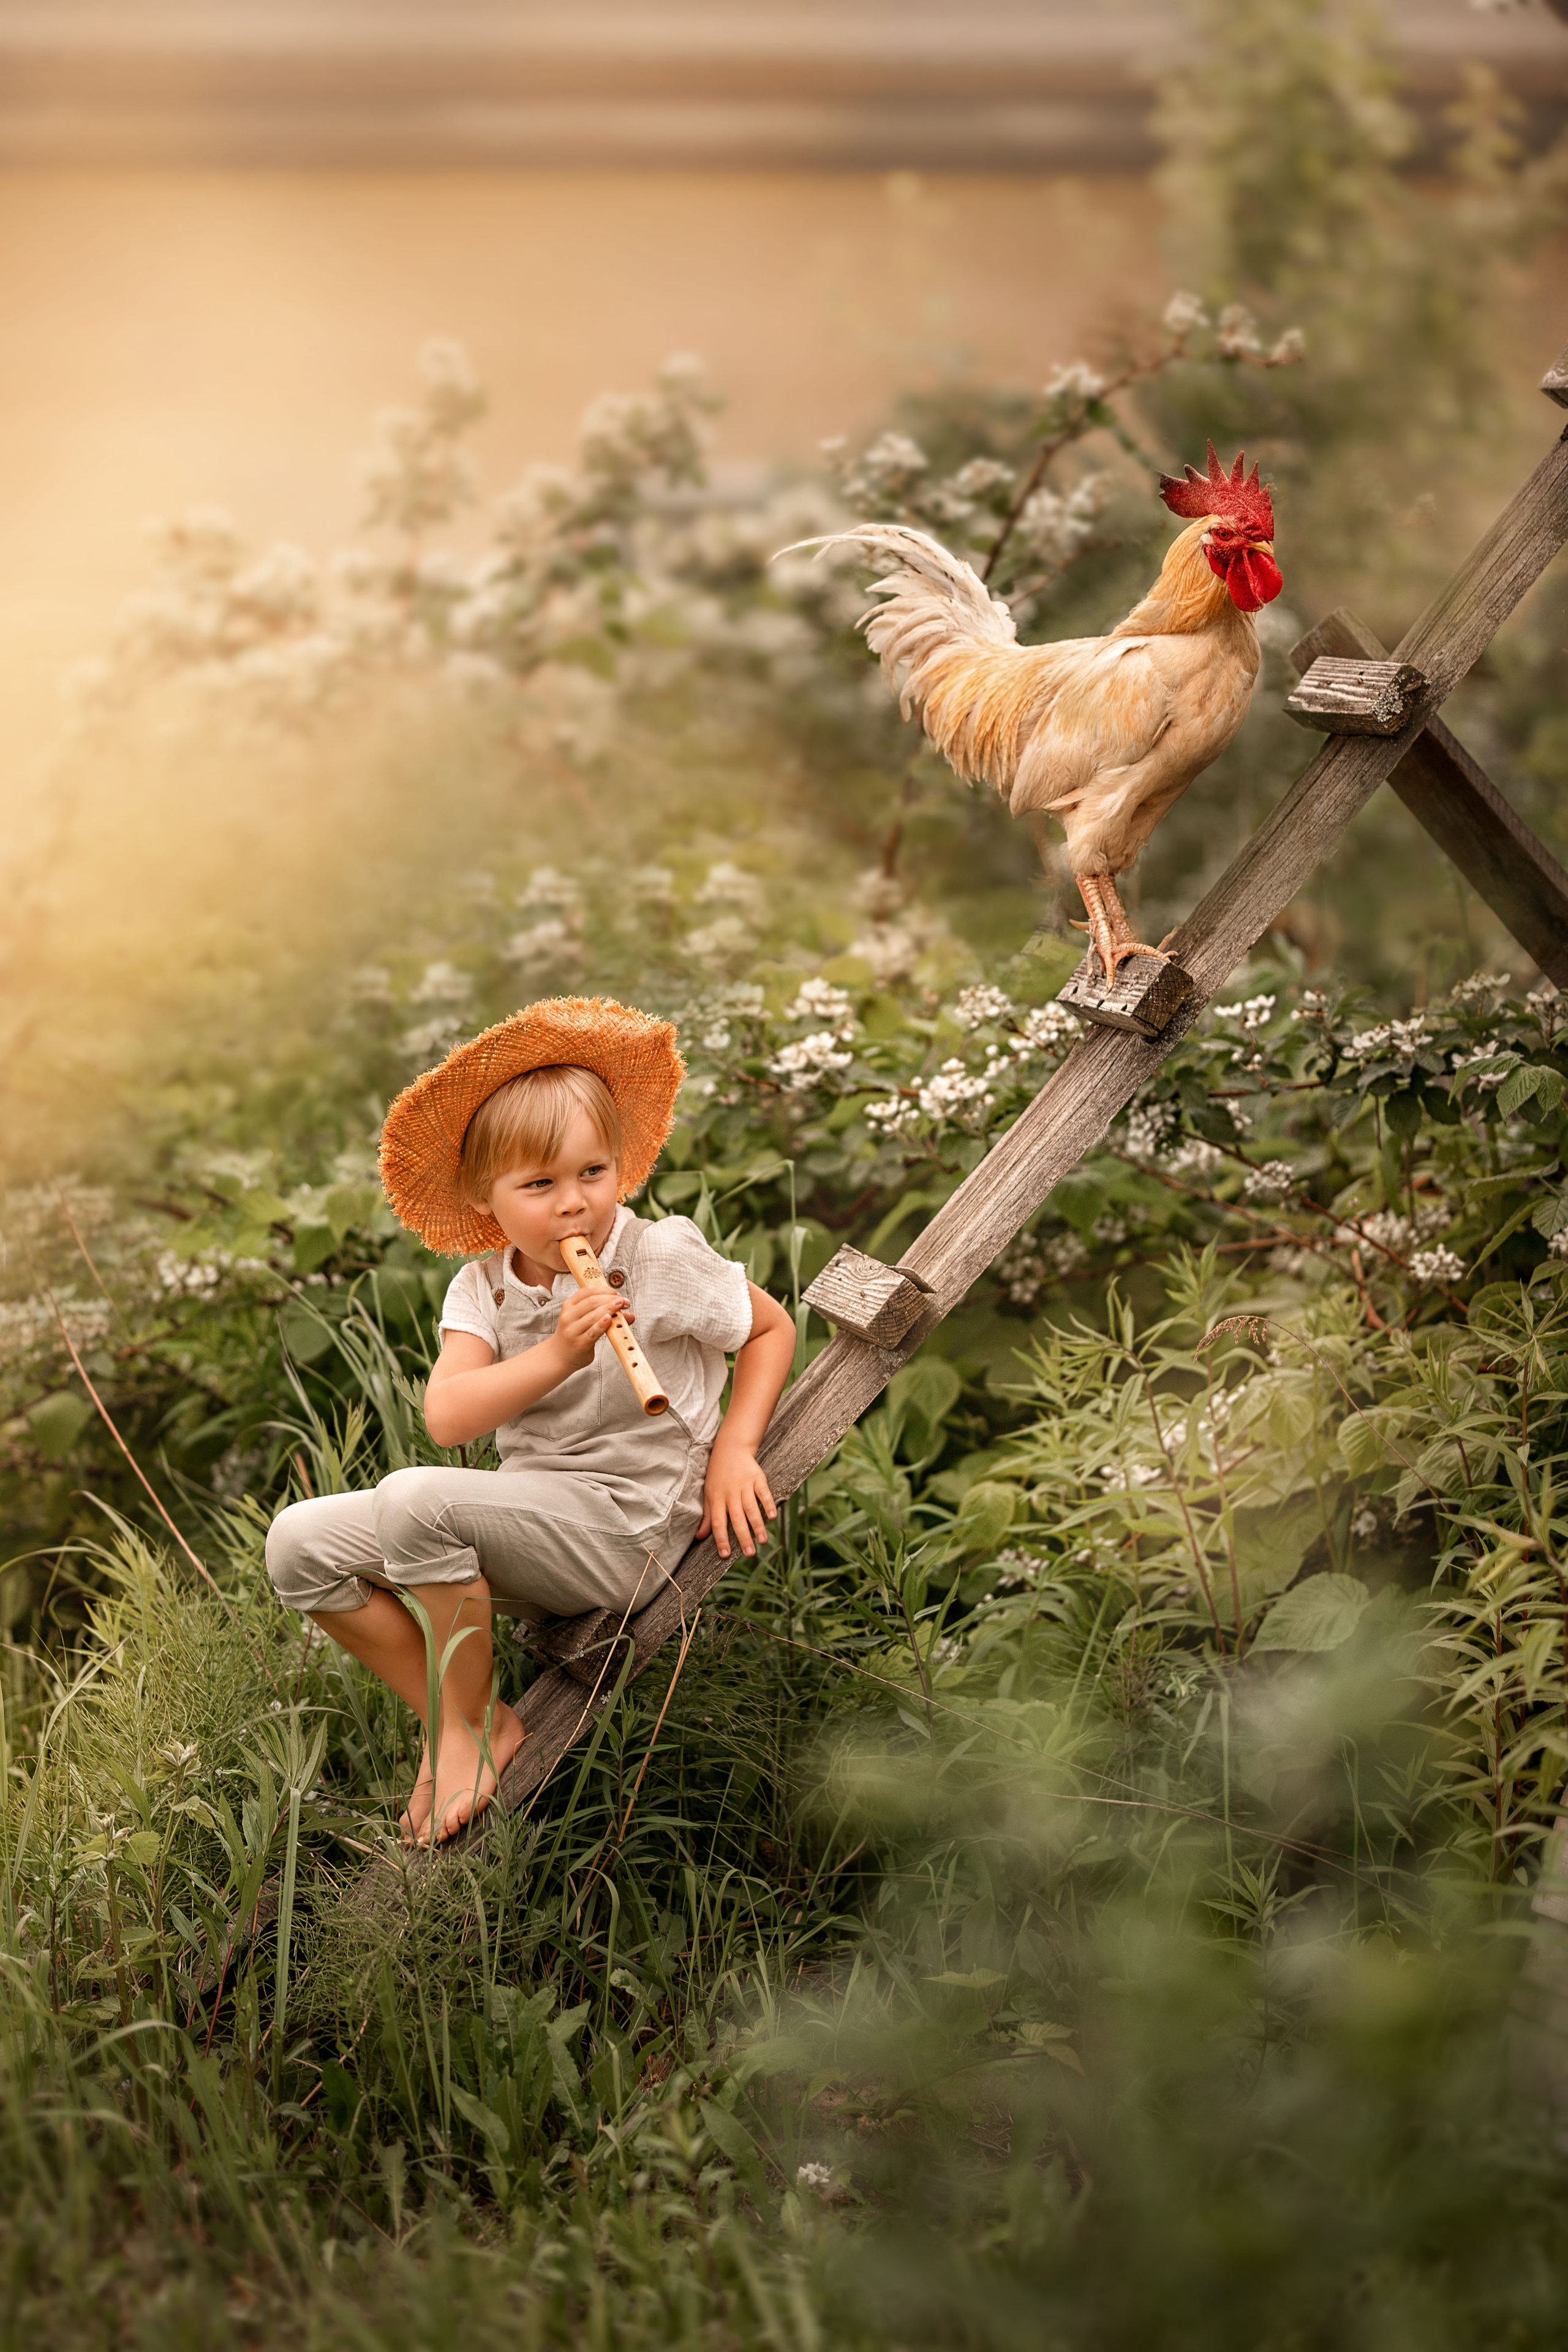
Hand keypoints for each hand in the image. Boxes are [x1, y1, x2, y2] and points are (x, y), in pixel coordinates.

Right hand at [551, 1286, 634, 1373]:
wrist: (560, 1356)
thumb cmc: (575, 1334)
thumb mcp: (584, 1320)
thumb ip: (603, 1313)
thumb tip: (630, 1314)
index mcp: (569, 1305)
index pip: (588, 1291)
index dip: (605, 1290)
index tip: (618, 1294)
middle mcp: (569, 1316)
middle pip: (592, 1301)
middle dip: (611, 1299)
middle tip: (624, 1302)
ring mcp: (573, 1330)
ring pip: (593, 1315)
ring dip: (610, 1309)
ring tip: (622, 1307)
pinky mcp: (579, 1343)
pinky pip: (593, 1332)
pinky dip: (602, 1324)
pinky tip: (609, 1319)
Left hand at [698, 1434, 776, 1560]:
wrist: (731, 1449)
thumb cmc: (718, 1475)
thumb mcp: (709, 1494)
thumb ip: (707, 1516)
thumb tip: (699, 1537)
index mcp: (717, 1498)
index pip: (717, 1522)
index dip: (721, 1539)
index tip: (725, 1555)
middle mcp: (730, 1493)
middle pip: (737, 1518)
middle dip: (743, 1537)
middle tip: (749, 1554)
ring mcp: (744, 1485)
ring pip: (751, 1508)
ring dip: (757, 1525)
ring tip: (762, 1541)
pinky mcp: (757, 1478)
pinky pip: (763, 1492)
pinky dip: (768, 1504)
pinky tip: (772, 1517)